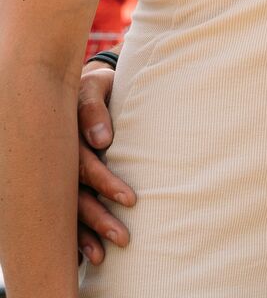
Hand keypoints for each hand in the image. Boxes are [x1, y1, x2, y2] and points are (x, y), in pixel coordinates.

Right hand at [75, 60, 134, 265]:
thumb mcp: (94, 87)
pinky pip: (65, 212)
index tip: (131, 199)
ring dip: (85, 234)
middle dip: (98, 219)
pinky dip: (73, 234)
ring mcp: (59, 176)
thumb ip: (95, 109)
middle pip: (76, 196)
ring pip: (69, 209)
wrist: (87, 85)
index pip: (84, 167)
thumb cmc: (96, 86)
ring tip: (102, 257)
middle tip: (124, 239)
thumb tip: (102, 140)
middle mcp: (59, 162)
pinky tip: (81, 256)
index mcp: (64, 139)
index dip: (106, 183)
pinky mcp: (63, 184)